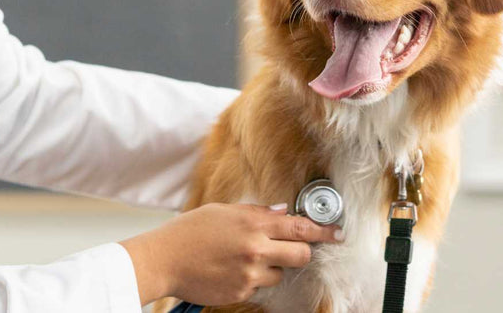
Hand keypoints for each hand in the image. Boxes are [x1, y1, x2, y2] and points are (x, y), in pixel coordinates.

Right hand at [120, 202, 342, 305]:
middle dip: (302, 251)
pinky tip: (231, 269)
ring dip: (272, 266)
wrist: (164, 259)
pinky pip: (260, 286)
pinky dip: (252, 278)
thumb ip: (256, 212)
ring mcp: (249, 274)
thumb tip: (282, 211)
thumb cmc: (189, 231)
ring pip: (280, 273)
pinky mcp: (242, 292)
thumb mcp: (222, 211)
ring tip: (245, 258)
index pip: (299, 227)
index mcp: (252, 223)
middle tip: (292, 248)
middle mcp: (255, 249)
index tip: (337, 233)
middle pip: (301, 255)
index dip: (323, 231)